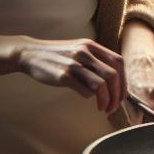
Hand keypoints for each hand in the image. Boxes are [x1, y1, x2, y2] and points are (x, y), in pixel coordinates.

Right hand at [12, 38, 126, 112]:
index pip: (118, 61)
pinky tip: (86, 98)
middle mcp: (84, 53)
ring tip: (104, 108)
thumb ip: (94, 59)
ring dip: (106, 100)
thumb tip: (114, 79)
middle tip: (115, 106)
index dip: (124, 79)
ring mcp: (74, 64)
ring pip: (101, 85)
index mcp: (91, 45)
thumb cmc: (57, 55)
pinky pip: (84, 90)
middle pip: (113, 76)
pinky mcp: (63, 76)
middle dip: (118, 94)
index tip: (123, 93)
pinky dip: (89, 97)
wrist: (29, 53)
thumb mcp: (78, 49)